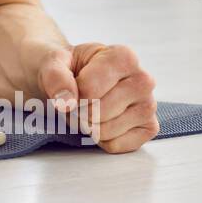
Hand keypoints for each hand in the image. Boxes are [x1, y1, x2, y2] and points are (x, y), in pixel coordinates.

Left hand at [33, 42, 158, 152]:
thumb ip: (56, 77)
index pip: (90, 89)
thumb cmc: (67, 68)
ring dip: (87, 127)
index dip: (72, 93)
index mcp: (123, 57)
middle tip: (77, 101)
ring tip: (87, 110)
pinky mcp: (148, 128)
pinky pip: (116, 145)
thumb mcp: (52, 63)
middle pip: (99, 112)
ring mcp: (148, 105)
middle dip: (79, 112)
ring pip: (106, 131)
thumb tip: (66, 102)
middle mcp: (142, 80)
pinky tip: (100, 122)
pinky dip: (99, 140)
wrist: (73, 78)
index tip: (73, 85)